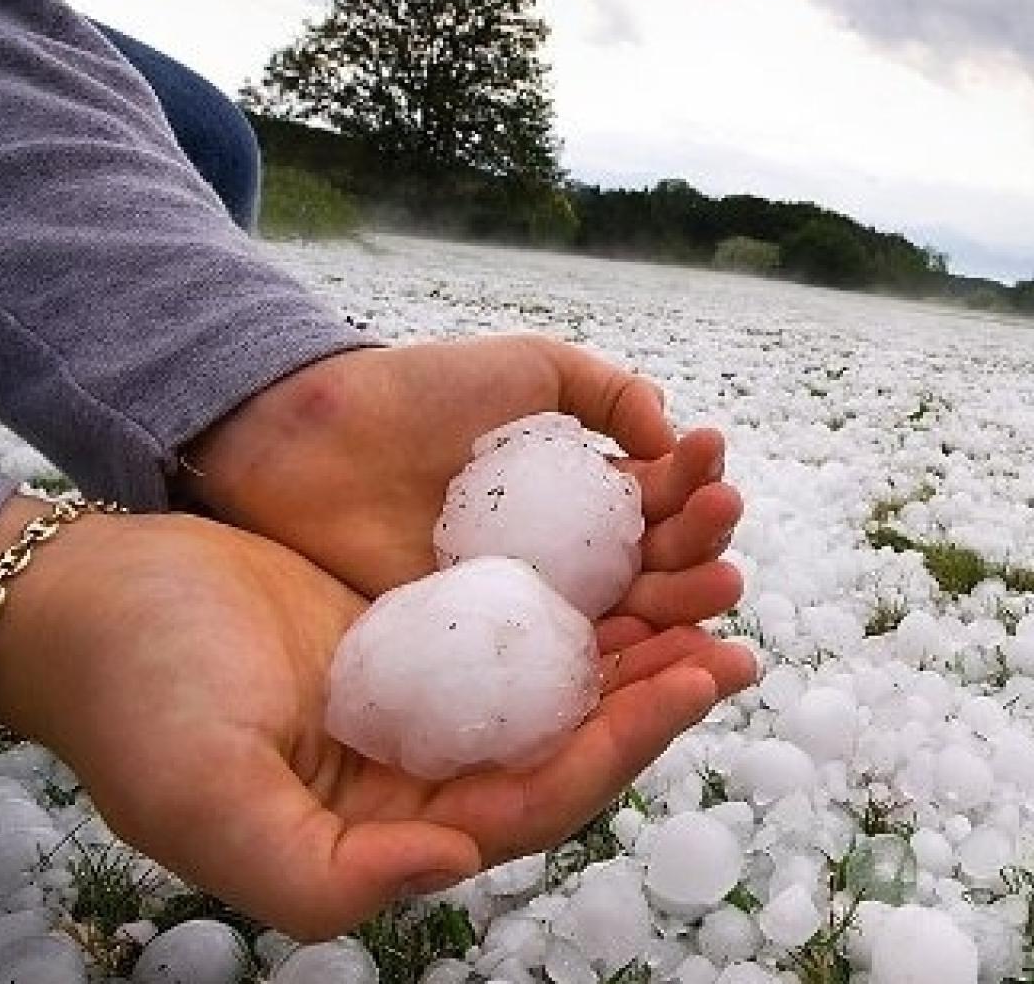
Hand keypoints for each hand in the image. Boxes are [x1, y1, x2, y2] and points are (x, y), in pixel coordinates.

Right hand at [0, 499, 757, 938]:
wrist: (86, 601)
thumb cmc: (131, 699)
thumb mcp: (202, 796)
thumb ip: (318, 870)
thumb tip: (454, 865)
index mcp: (395, 826)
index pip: (540, 799)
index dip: (623, 747)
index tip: (695, 677)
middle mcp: (428, 772)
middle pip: (574, 740)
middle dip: (659, 692)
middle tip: (735, 634)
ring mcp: (431, 698)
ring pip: (562, 680)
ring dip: (639, 636)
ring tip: (711, 578)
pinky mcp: (424, 631)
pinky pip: (526, 617)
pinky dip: (584, 586)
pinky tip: (634, 543)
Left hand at [182, 337, 743, 625]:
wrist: (312, 441)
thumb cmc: (417, 395)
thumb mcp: (528, 369)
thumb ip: (608, 391)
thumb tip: (672, 434)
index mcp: (583, 493)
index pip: (661, 501)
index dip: (694, 484)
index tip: (709, 461)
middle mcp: (568, 557)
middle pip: (659, 565)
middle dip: (702, 547)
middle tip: (721, 529)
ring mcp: (532, 607)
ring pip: (628, 619)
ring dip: (685, 605)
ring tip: (719, 585)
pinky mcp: (489, 649)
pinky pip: (564, 665)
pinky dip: (620, 661)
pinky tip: (656, 644)